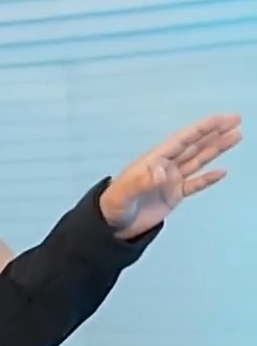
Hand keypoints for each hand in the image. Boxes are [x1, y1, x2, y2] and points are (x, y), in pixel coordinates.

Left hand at [99, 113, 242, 239]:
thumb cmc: (112, 206)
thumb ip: (142, 181)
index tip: (219, 118)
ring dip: (216, 148)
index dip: (200, 129)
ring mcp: (169, 181)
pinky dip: (208, 178)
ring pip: (198, 160)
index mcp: (152, 161)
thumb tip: (161, 171)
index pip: (181, 141)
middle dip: (214, 132)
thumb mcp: (123, 194)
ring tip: (235, 136)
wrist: (110, 226)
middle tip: (234, 119)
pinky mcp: (173, 195)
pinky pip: (194, 184)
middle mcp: (163, 167)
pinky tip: (222, 171)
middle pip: (193, 145)